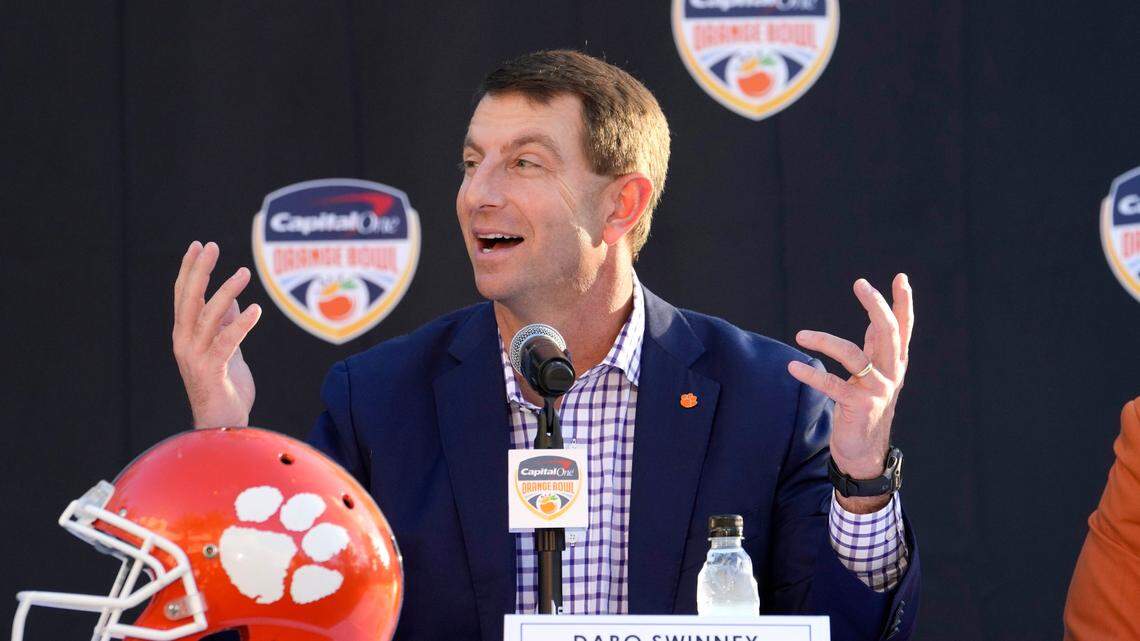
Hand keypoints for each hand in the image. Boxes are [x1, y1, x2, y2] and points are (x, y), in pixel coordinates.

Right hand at [172, 241, 261, 427]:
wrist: (223, 428)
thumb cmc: (226, 389)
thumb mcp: (228, 349)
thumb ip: (225, 325)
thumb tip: (231, 299)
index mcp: (186, 336)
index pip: (184, 296)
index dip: (190, 270)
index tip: (199, 245)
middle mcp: (184, 344)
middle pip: (189, 300)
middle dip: (199, 270)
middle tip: (212, 246)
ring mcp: (195, 358)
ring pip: (208, 317)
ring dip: (226, 291)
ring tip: (244, 272)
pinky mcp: (211, 372)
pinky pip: (226, 342)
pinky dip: (240, 324)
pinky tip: (255, 309)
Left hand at [787, 274, 913, 511]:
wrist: (864, 453)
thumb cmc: (866, 409)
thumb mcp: (875, 375)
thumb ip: (876, 349)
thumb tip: (876, 319)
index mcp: (895, 364)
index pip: (903, 328)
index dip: (903, 303)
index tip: (900, 278)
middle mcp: (891, 374)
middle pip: (888, 333)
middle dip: (876, 306)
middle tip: (861, 284)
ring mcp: (877, 391)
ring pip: (853, 355)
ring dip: (825, 341)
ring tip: (800, 335)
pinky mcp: (858, 406)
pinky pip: (832, 385)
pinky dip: (810, 375)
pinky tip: (793, 367)